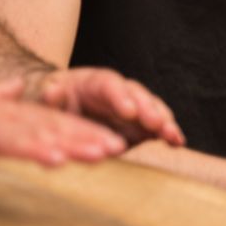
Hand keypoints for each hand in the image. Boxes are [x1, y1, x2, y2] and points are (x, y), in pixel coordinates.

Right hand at [0, 68, 126, 165]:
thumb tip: (17, 87)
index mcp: (1, 110)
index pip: (47, 120)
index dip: (79, 129)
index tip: (108, 140)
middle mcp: (1, 115)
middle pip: (51, 125)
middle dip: (87, 136)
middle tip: (122, 146)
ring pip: (39, 133)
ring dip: (73, 142)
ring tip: (104, 151)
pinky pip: (7, 144)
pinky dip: (34, 149)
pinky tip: (58, 157)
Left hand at [22, 68, 184, 146]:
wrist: (66, 111)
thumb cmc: (57, 102)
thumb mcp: (48, 97)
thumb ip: (51, 96)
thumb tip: (52, 91)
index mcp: (96, 82)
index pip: (110, 85)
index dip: (121, 98)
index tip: (129, 111)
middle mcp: (120, 92)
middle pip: (138, 95)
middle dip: (148, 110)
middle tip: (156, 124)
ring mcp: (134, 108)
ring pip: (153, 109)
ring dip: (164, 122)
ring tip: (171, 135)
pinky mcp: (141, 126)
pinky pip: (158, 127)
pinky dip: (169, 134)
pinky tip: (178, 143)